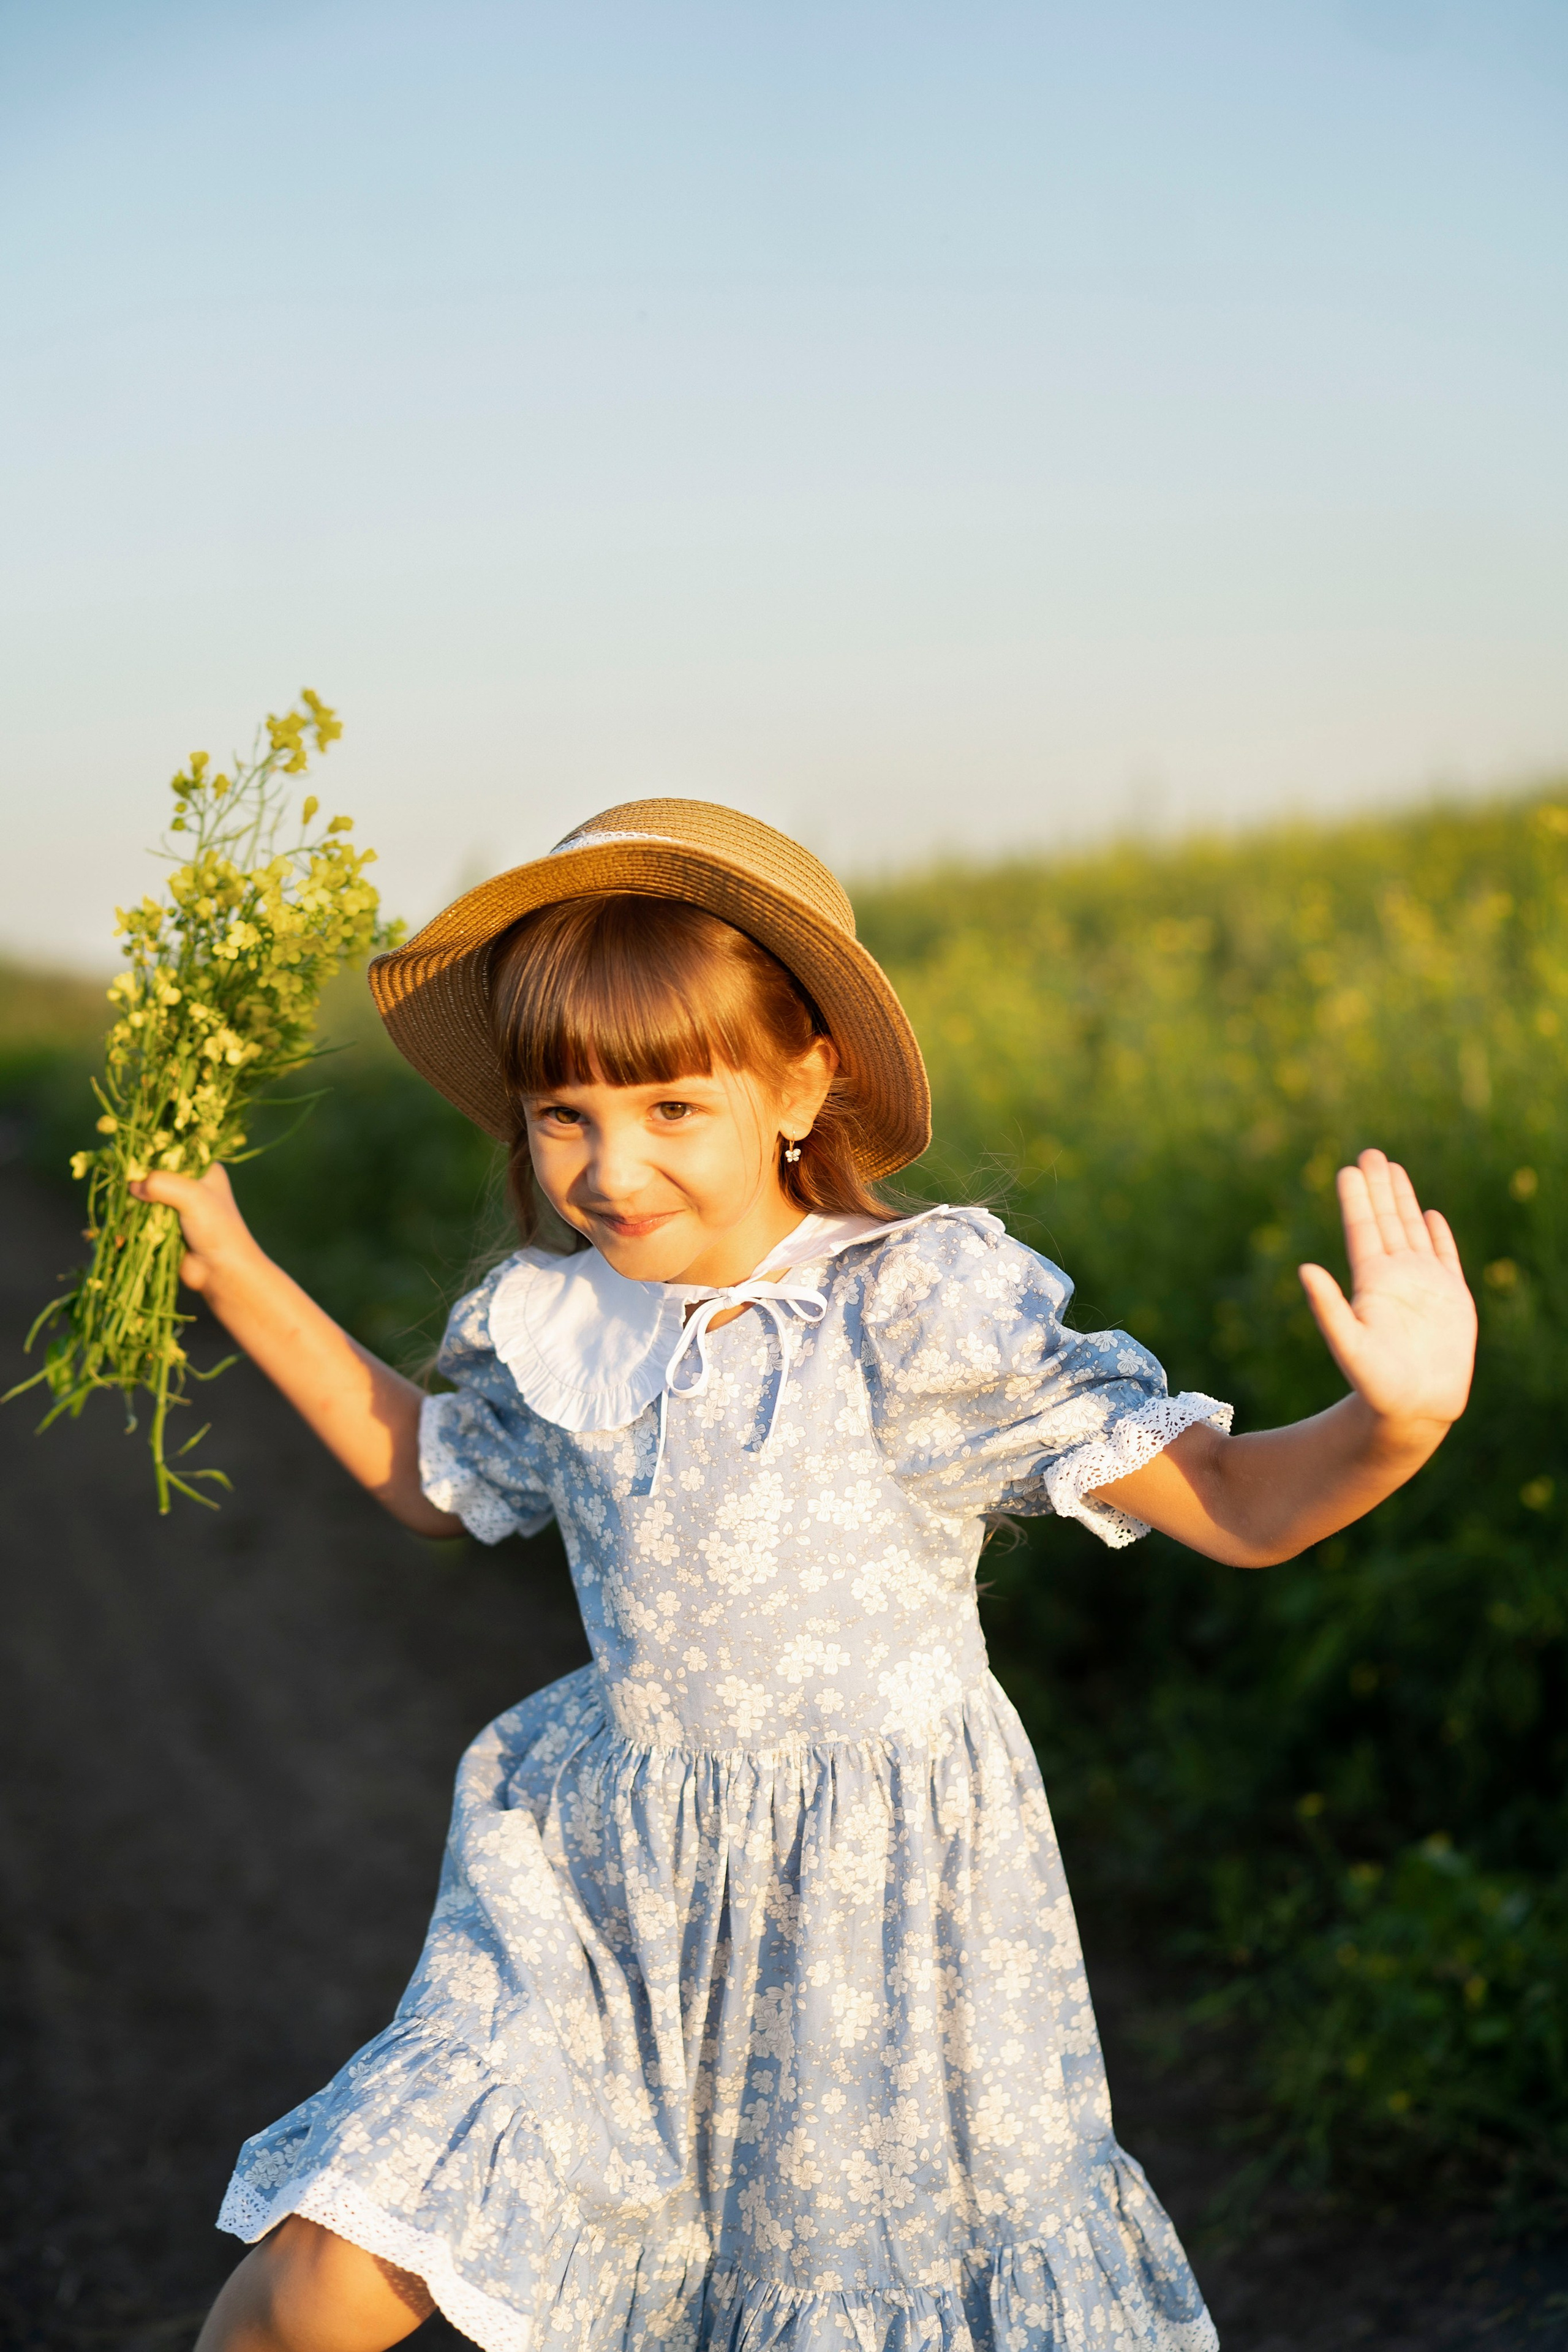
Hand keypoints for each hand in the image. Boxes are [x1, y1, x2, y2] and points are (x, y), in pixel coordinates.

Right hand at [128, 1163, 262, 1298]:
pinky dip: (131, 1218)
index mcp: (202, 1168)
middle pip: (153, 1173)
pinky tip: (121, 1218)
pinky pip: (140, 1216)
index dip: (149, 1153)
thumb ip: (162, 1183)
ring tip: (120, 1203)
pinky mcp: (163, 1225)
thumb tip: (132, 1185)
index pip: (170, 1150)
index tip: (129, 1158)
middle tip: (122, 1182)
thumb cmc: (217, 1229)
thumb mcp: (193, 1197)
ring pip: (144, 1195)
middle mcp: (188, 1183)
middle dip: (137, 1179)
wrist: (221, 1272)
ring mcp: (174, 1205)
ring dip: (133, 1201)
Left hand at [1298, 1149, 1475, 1431]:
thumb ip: (1328, 1308)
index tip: (1348, 1169)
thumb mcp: (1349, 1345)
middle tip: (1370, 1153)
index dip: (1356, 1200)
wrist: (1414, 1411)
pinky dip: (1438, 1234)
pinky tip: (1430, 1213)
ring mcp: (1426, 1286)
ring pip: (1412, 1231)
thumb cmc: (1377, 1385)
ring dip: (1404, 1200)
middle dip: (1378, 1188)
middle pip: (1386, 1222)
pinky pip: (1446, 1257)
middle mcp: (1396, 1278)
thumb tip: (1304, 1269)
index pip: (1362, 1231)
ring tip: (1392, 1168)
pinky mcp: (1453, 1298)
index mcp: (1372, 1284)